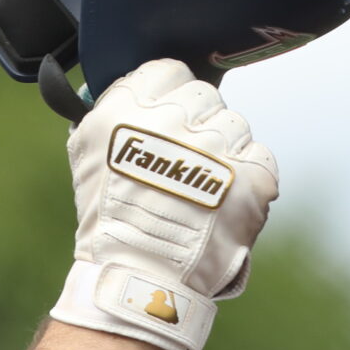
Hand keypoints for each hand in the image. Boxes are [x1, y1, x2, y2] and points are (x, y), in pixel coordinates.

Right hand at [50, 59, 278, 349]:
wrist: (141, 277)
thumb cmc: (111, 221)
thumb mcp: (90, 156)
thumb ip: (109, 112)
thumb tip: (130, 85)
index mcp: (128, 106)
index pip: (169, 72)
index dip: (170, 99)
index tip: (166, 126)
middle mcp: (172, 119)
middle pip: (206, 96)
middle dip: (198, 127)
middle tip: (181, 169)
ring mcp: (215, 146)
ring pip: (235, 126)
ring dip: (223, 154)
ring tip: (200, 194)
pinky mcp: (251, 174)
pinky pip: (260, 158)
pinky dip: (247, 182)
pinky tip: (222, 206)